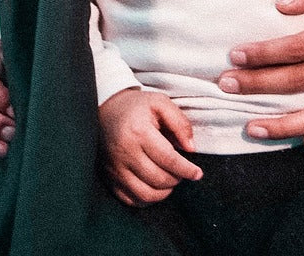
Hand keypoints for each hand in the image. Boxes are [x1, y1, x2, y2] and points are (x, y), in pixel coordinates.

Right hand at [99, 88, 202, 206]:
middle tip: (182, 172)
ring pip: (145, 194)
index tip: (198, 174)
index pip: (168, 159)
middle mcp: (125, 153)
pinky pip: (131, 200)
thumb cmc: (136, 107)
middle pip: (158, 179)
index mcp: (139, 132)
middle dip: (176, 179)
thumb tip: (191, 148)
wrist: (105, 109)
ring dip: (164, 192)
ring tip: (171, 180)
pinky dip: (147, 199)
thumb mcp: (160, 103)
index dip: (186, 169)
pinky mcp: (110, 178)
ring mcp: (115, 168)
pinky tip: (155, 188)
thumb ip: (180, 123)